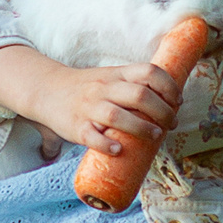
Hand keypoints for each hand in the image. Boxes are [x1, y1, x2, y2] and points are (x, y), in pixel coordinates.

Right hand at [0, 44, 186, 159]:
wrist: (45, 90)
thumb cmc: (86, 88)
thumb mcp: (110, 78)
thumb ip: (134, 87)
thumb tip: (171, 107)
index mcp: (116, 75)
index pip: (149, 72)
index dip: (169, 87)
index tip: (176, 102)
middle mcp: (104, 88)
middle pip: (140, 95)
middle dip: (163, 112)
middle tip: (169, 124)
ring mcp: (89, 107)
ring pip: (118, 115)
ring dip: (142, 128)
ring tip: (154, 136)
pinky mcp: (77, 127)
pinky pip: (93, 136)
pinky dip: (107, 144)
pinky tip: (119, 149)